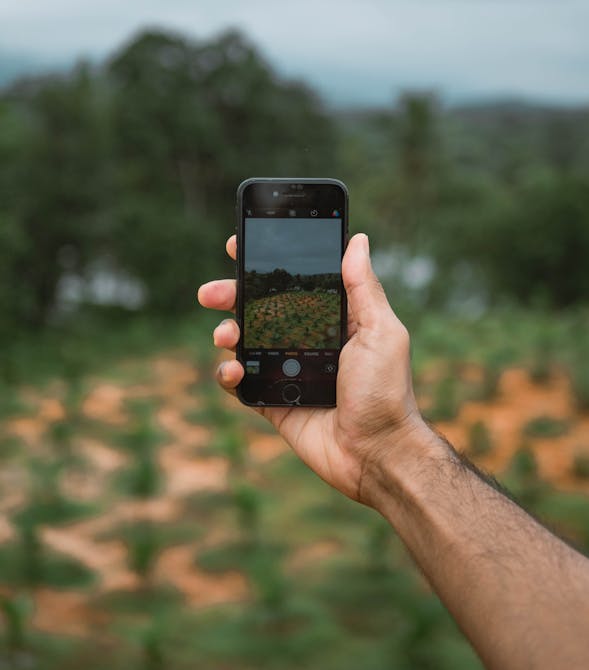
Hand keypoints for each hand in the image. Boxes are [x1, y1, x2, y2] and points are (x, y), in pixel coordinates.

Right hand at [197, 233, 433, 505]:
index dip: (268, 266)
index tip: (241, 247)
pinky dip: (228, 374)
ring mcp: (288, 371)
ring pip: (245, 342)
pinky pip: (241, 383)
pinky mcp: (273, 402)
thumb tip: (357, 240)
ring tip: (225, 335)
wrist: (377, 453)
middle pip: (261, 310)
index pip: (295, 284)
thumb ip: (364, 287)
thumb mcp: (381, 331)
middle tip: (210, 293)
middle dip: (232, 296)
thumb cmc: (386, 391)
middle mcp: (307, 341)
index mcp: (333, 320)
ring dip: (227, 332)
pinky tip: (232, 371)